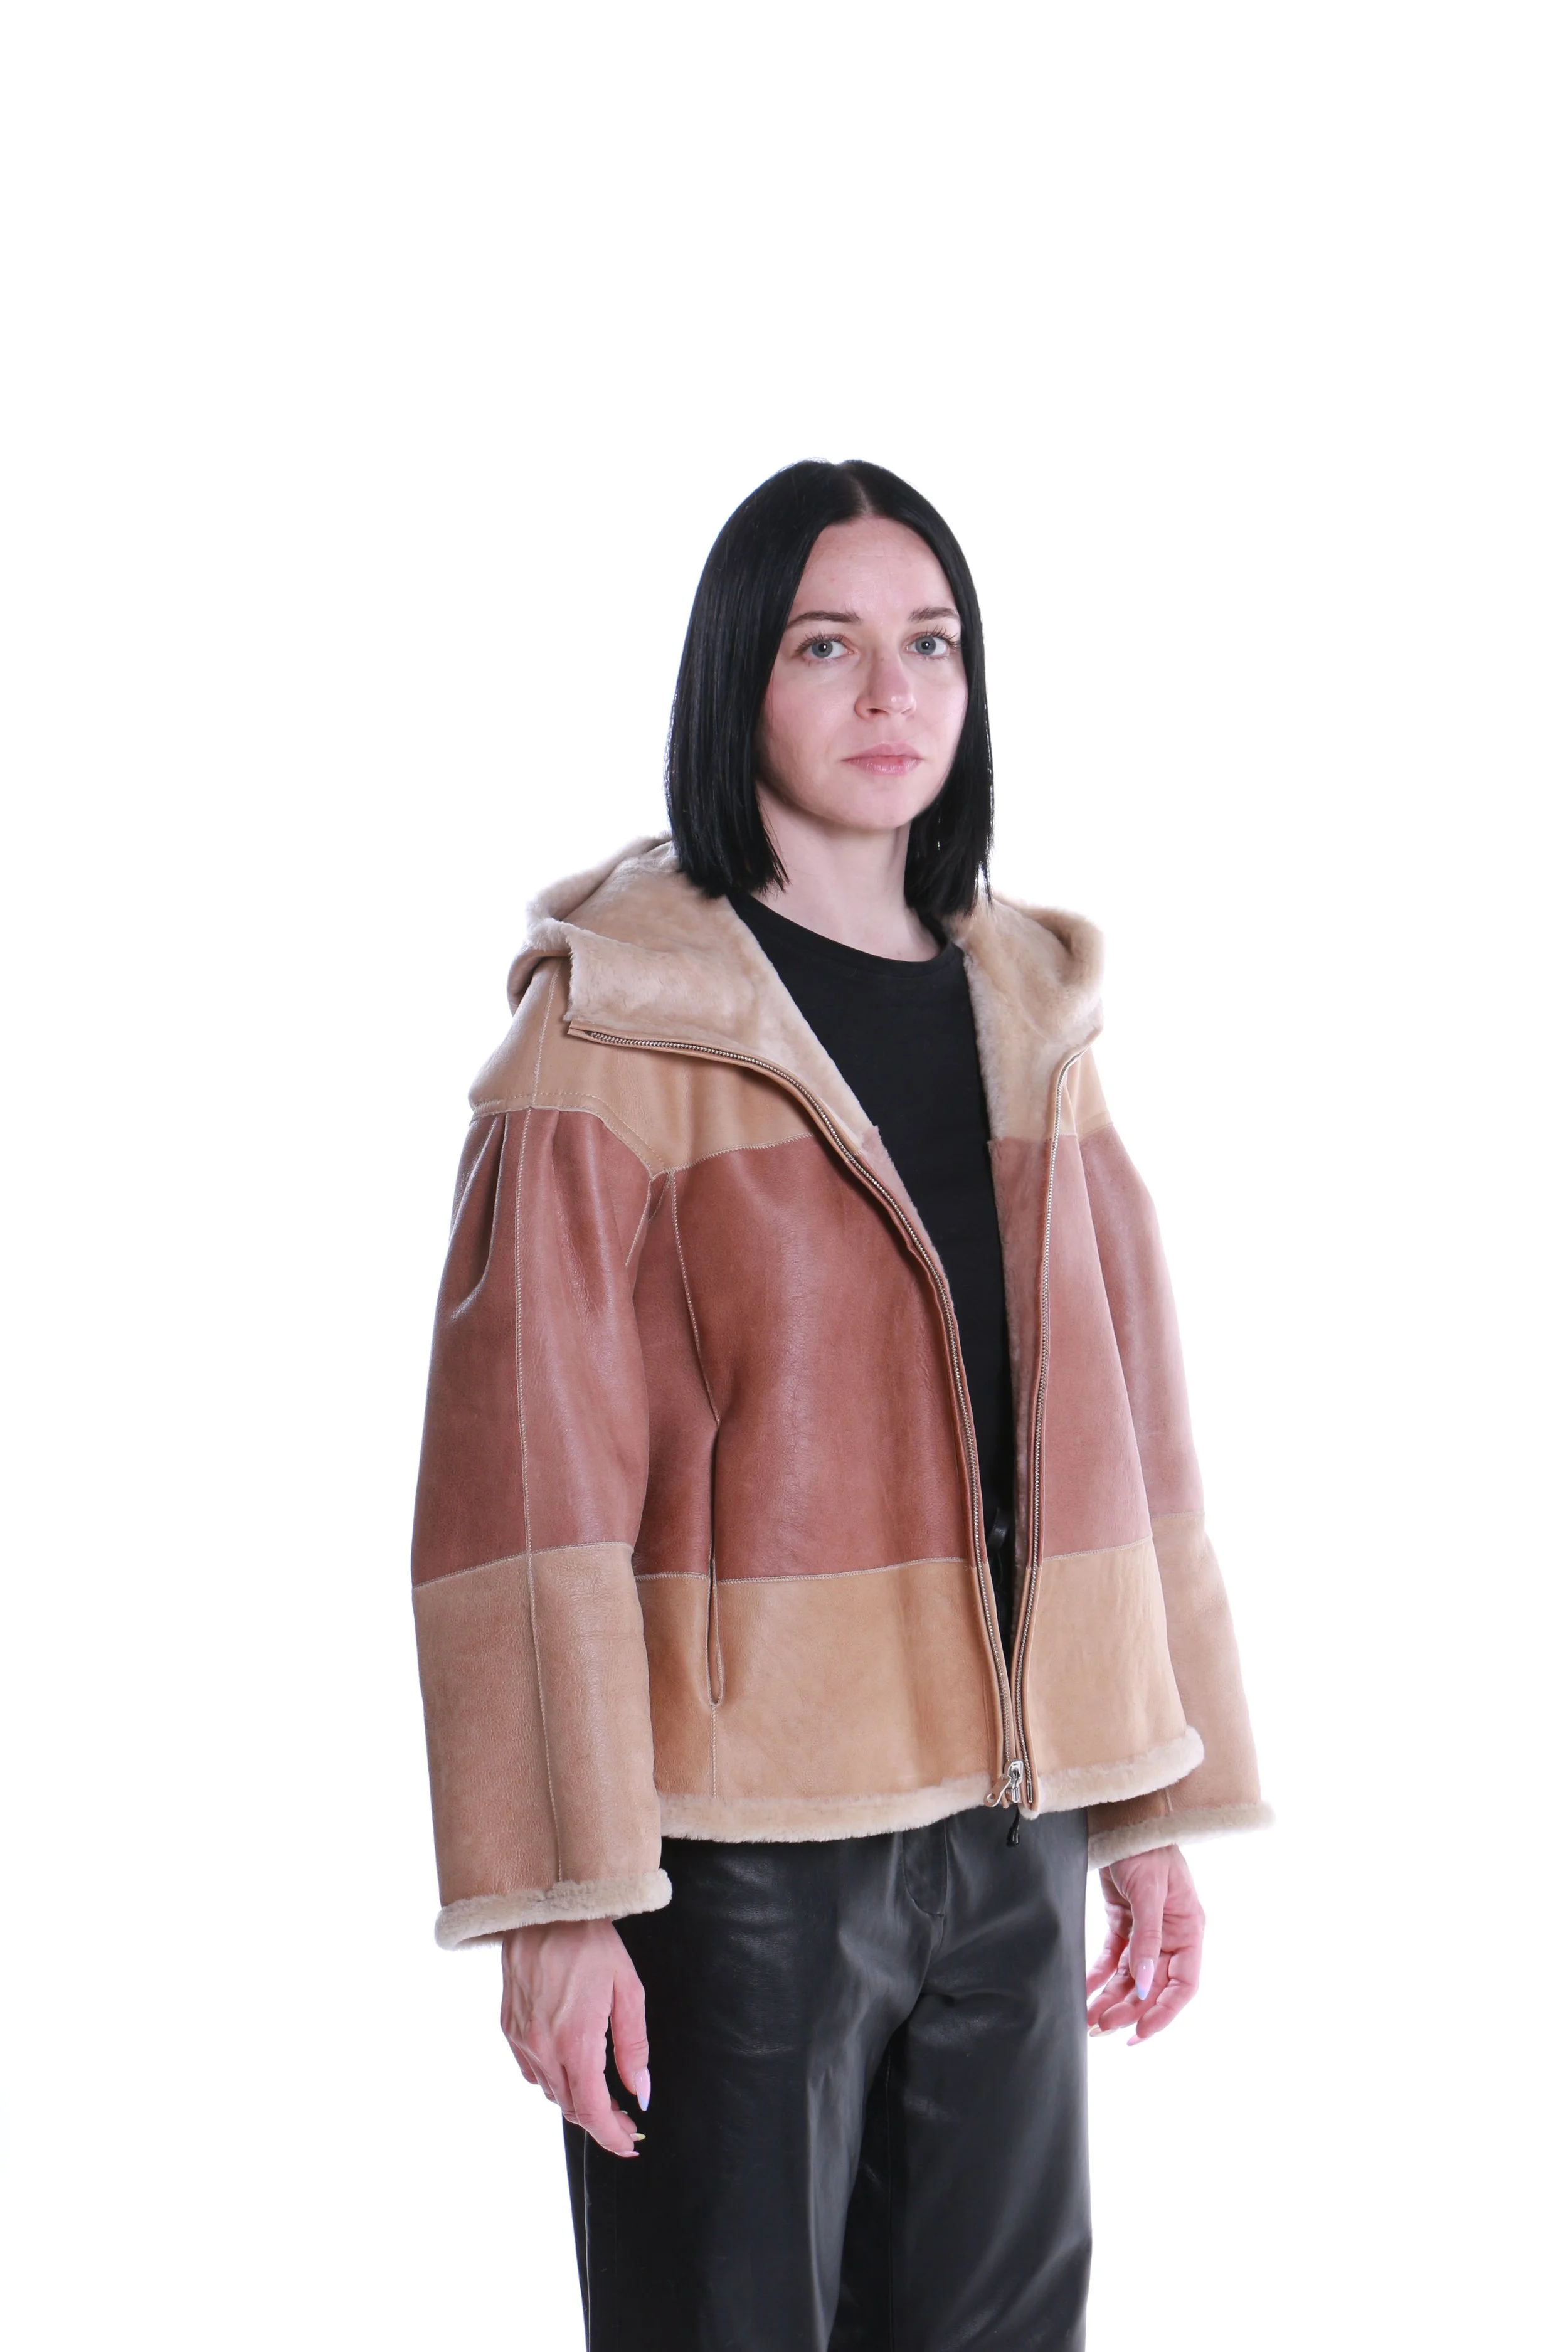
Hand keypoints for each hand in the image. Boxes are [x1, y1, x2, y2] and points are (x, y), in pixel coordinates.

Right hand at [499, 1918, 650, 2156]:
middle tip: (625, 2120)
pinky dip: (553, 2081)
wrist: (544, 1910)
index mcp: (575, 2040)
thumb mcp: (627, 1990)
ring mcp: (521, 2039)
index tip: (629, 2144)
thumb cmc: (591, 1944)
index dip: (611, 2135)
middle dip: (600, 2121)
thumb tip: (641, 2092)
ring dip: (577, 2101)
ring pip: (550, 2092)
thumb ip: (634, 2047)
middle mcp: (543, 2047)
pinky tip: (571, 2069)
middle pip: (571, 2107)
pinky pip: (531, 2071)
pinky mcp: (508, 2028)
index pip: (592, 2110)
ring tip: (604, 2096)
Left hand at [1085, 1845, 1204, 2042]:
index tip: (1139, 2032)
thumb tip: (1145, 1986)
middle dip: (1129, 2009)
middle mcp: (1170, 1936)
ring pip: (1131, 1978)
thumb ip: (1148, 1939)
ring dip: (1111, 1999)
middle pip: (1153, 1986)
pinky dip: (1098, 1977)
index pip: (1183, 1985)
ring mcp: (1146, 1931)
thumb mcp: (1150, 1892)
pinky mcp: (1123, 1923)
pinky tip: (1084, 1992)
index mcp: (1188, 1930)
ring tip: (1090, 2020)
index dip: (1164, 2013)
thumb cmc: (1146, 1848)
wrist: (1122, 1819)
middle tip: (1103, 2027)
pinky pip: (1112, 1960)